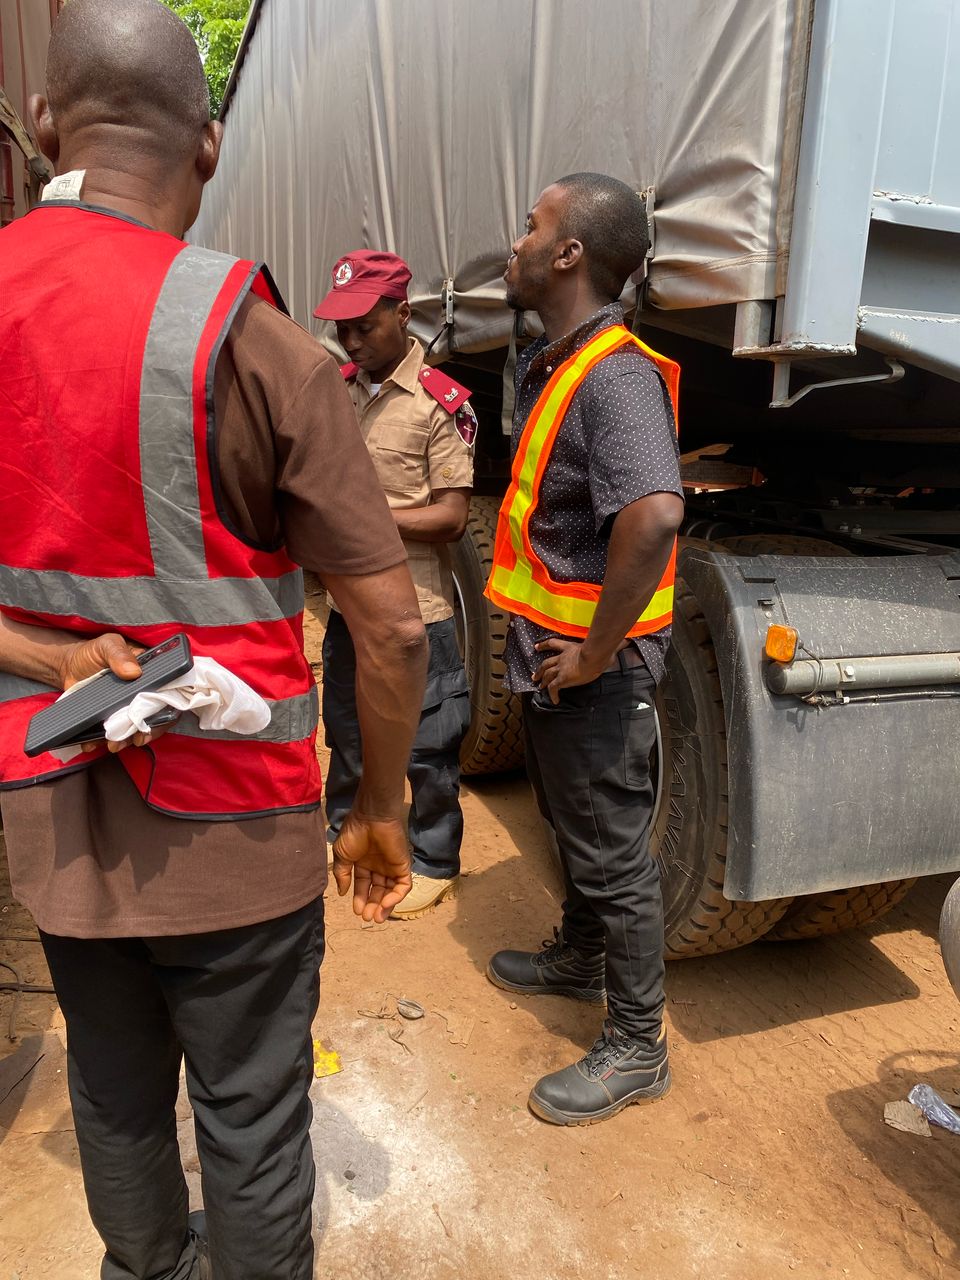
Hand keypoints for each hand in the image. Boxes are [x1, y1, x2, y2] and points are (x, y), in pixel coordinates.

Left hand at [59, 633, 176, 752]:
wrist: (67, 666)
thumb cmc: (92, 653)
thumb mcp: (106, 646)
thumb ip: (119, 654)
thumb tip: (134, 671)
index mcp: (150, 675)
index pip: (169, 694)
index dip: (167, 711)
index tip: (157, 721)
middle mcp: (143, 694)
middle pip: (156, 717)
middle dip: (148, 732)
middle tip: (137, 739)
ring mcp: (126, 709)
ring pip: (135, 729)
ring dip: (126, 740)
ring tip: (113, 744)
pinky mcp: (109, 719)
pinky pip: (112, 734)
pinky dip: (102, 742)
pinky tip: (93, 743)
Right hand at [332, 810, 412, 922]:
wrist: (371, 816)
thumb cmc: (354, 832)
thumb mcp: (342, 855)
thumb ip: (342, 874)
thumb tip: (342, 893)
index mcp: (364, 863)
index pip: (363, 886)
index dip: (360, 899)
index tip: (356, 911)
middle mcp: (378, 866)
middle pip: (377, 891)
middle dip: (372, 906)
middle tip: (366, 918)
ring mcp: (391, 866)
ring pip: (390, 892)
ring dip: (384, 906)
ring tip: (375, 917)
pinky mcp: (403, 865)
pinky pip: (403, 886)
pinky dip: (395, 897)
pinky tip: (384, 904)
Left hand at [532, 637, 607, 704]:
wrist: (593, 656)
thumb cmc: (600, 651)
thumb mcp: (602, 645)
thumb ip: (611, 644)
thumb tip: (626, 642)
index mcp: (569, 648)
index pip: (553, 644)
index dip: (543, 645)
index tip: (536, 647)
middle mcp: (562, 658)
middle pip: (546, 663)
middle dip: (540, 670)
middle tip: (535, 675)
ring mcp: (561, 669)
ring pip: (547, 675)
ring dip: (542, 681)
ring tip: (539, 686)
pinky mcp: (561, 679)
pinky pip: (553, 688)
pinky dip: (552, 694)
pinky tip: (554, 700)